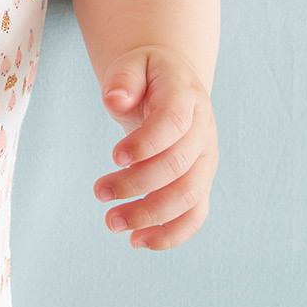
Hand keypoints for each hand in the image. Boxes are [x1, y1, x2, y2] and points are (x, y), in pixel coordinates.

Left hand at [93, 46, 217, 250]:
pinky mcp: (200, 183)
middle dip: (137, 185)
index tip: (113, 156)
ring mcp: (206, 160)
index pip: (173, 124)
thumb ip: (124, 79)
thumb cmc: (148, 76)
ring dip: (151, 215)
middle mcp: (203, 131)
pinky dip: (172, 234)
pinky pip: (196, 215)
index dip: (145, 144)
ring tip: (113, 222)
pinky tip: (139, 241)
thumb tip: (115, 100)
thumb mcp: (133, 64)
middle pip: (178, 167)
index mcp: (187, 97)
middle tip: (100, 193)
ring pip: (189, 196)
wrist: (173, 85)